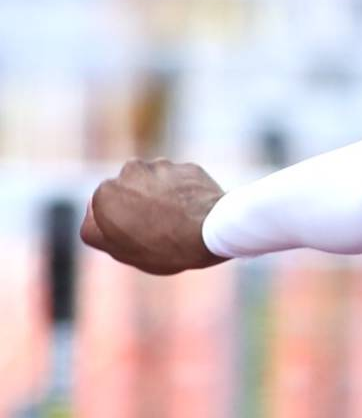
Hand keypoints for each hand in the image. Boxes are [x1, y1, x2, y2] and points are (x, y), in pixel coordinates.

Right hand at [82, 158, 227, 274]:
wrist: (212, 230)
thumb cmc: (165, 246)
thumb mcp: (120, 250)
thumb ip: (97, 231)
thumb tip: (92, 217)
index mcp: (105, 193)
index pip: (106, 211)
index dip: (122, 227)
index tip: (138, 238)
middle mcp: (128, 171)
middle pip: (131, 194)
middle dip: (141, 207)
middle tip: (159, 230)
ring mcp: (161, 166)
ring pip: (157, 185)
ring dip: (164, 198)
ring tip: (180, 222)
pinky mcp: (188, 167)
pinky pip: (183, 183)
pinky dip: (186, 194)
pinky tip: (196, 212)